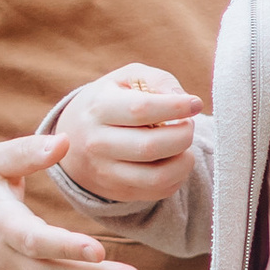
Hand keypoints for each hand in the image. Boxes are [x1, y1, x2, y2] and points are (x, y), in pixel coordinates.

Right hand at [51, 65, 200, 208]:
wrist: (73, 138)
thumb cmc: (111, 100)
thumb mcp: (127, 78)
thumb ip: (158, 80)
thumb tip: (184, 98)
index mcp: (99, 108)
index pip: (142, 109)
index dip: (176, 107)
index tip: (195, 104)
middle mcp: (98, 142)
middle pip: (151, 146)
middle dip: (183, 135)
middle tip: (188, 125)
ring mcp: (106, 172)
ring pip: (157, 176)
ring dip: (184, 161)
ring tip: (184, 147)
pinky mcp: (118, 192)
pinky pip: (158, 191)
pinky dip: (178, 177)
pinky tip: (174, 160)